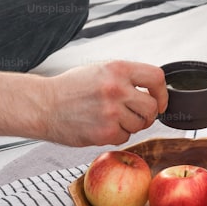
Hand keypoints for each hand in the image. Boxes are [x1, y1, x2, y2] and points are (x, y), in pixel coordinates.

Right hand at [37, 61, 167, 145]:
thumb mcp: (99, 70)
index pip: (156, 78)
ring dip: (130, 124)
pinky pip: (125, 137)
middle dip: (148, 113)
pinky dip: (117, 134)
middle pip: (152, 106)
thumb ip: (125, 77)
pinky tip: (100, 125)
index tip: (159, 100)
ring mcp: (112, 111)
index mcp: (117, 69)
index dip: (162, 92)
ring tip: (111, 118)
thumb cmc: (70, 88)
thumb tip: (152, 89)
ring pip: (140, 124)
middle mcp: (117, 88)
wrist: (43, 105)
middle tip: (136, 114)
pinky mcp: (105, 132)